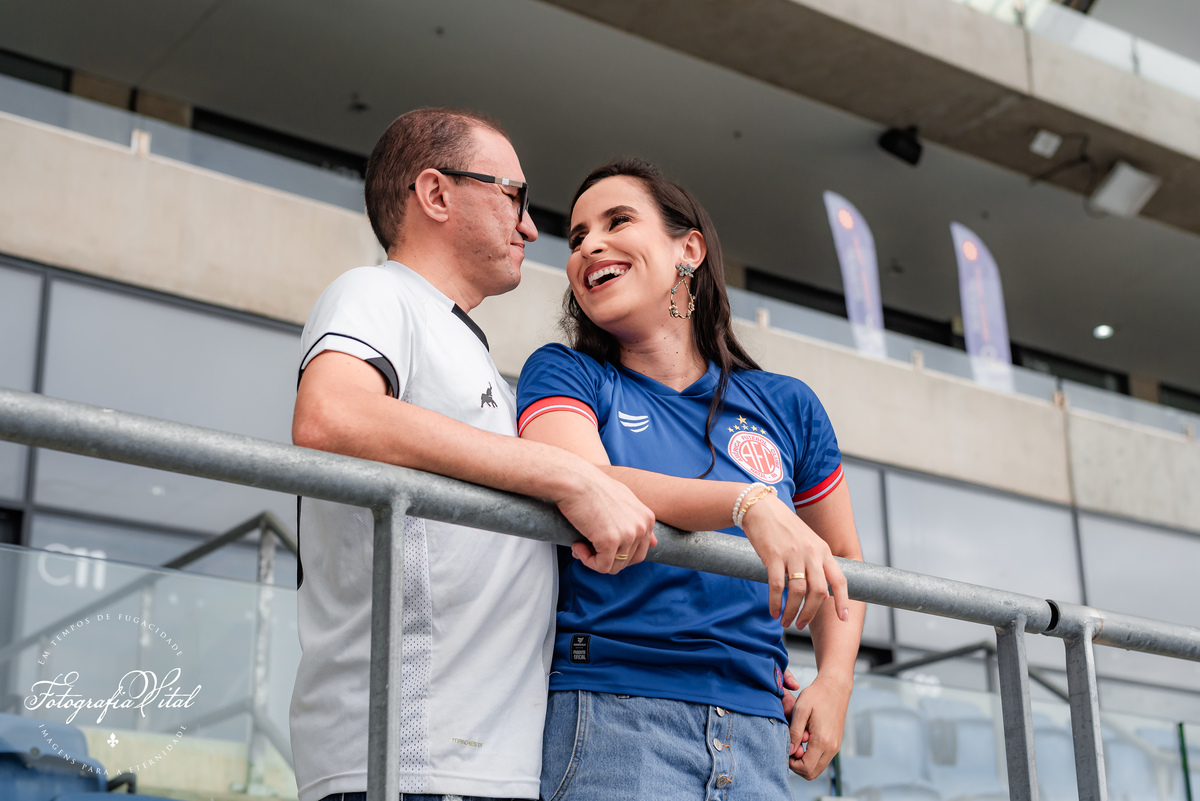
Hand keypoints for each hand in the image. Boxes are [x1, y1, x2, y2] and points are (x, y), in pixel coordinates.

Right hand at [555, 462, 656, 573]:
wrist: (575, 480)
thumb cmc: (593, 487)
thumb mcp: (624, 500)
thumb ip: (638, 520)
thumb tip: (654, 543)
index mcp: (647, 518)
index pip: (640, 550)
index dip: (619, 552)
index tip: (601, 541)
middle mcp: (642, 527)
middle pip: (628, 561)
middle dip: (607, 558)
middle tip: (588, 545)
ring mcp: (628, 534)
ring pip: (614, 567)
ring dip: (595, 560)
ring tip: (580, 544)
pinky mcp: (610, 541)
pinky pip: (602, 567)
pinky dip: (587, 561)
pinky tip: (577, 545)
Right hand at [741, 495, 849, 629]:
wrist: (762, 508)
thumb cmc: (784, 528)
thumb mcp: (808, 542)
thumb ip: (816, 562)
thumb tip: (820, 590)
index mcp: (823, 551)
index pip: (839, 580)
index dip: (843, 601)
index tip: (843, 618)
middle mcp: (811, 553)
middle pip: (819, 592)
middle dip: (810, 613)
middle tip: (801, 625)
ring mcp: (793, 554)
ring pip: (798, 592)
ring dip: (792, 612)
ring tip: (784, 621)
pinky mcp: (774, 556)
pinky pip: (777, 586)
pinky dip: (775, 603)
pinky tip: (773, 611)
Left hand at [788, 673, 851, 779]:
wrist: (835, 688)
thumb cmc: (817, 695)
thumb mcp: (800, 710)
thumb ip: (794, 732)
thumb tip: (789, 751)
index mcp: (822, 741)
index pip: (805, 768)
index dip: (791, 763)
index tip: (786, 748)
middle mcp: (832, 748)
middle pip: (811, 773)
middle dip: (797, 765)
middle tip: (791, 746)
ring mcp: (835, 747)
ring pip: (817, 768)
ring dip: (804, 761)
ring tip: (798, 741)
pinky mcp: (836, 744)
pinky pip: (822, 760)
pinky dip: (812, 757)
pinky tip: (805, 740)